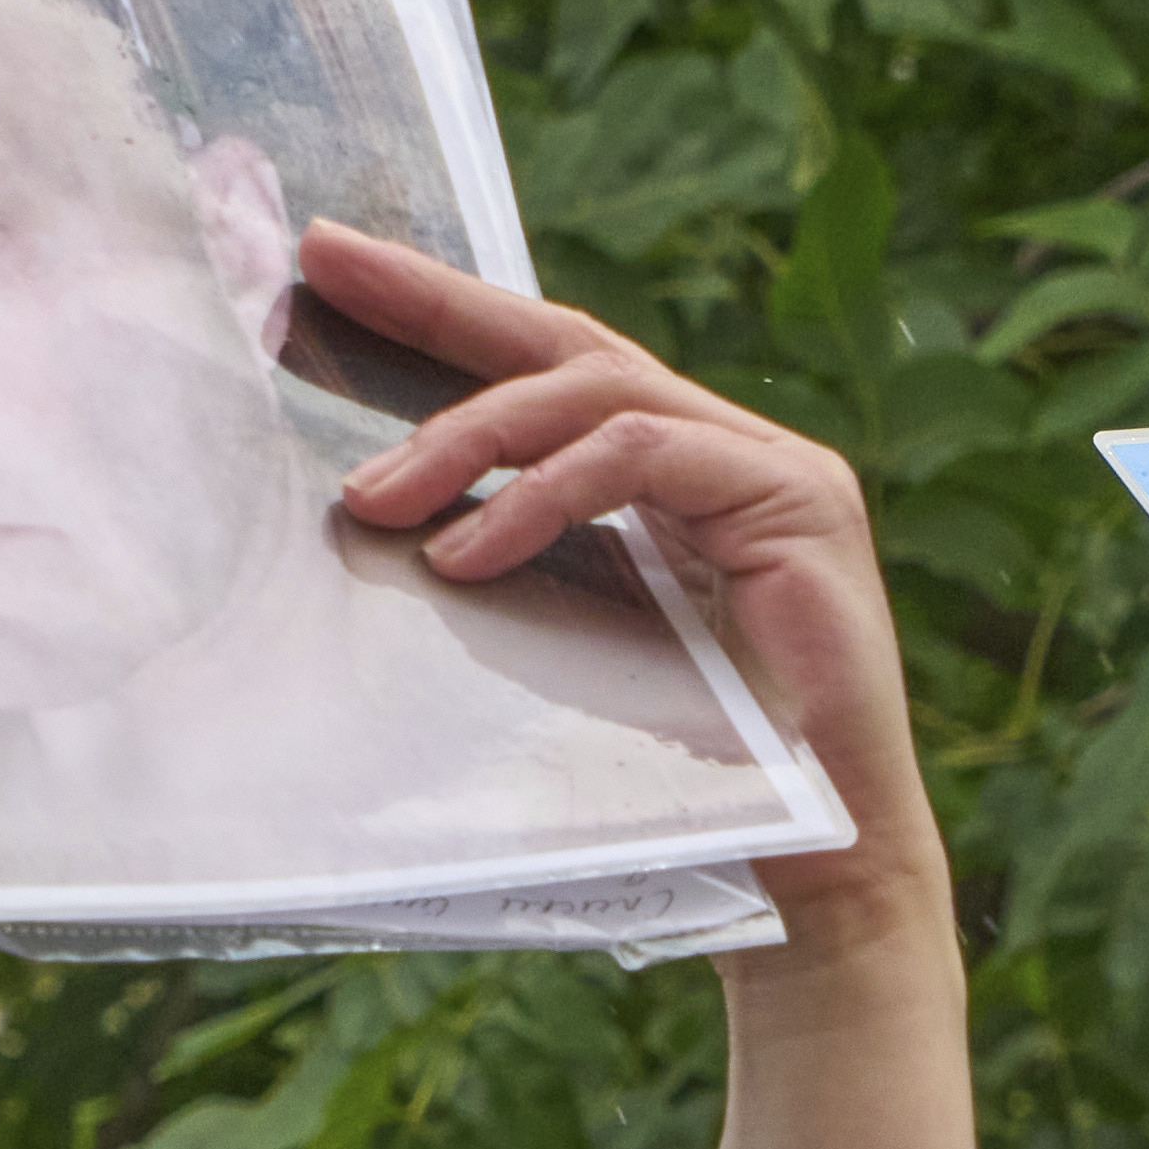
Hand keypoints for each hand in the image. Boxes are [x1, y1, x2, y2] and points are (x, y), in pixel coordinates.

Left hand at [301, 220, 969, 1148]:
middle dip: (440, 302)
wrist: (819, 879)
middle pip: (570, 343)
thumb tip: (370, 535)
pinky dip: (543, 496)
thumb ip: (508, 580)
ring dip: (470, 436)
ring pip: (598, 393)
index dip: (444, 313)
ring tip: (376, 501)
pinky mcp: (799, 504)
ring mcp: (775, 471)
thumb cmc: (688, 792)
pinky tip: (467, 549)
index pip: (548, 369)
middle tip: (330, 268)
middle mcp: (731, 452)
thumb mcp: (565, 659)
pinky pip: (644, 459)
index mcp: (675, 480)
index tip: (335, 269)